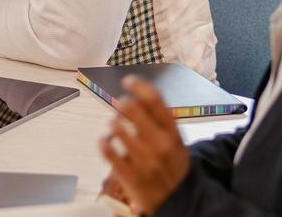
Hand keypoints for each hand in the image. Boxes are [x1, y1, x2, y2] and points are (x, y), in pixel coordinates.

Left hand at [100, 76, 190, 214]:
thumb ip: (161, 122)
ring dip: (113, 123)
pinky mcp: (128, 174)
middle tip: (120, 106)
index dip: (139, 85)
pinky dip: (103, 141)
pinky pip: (107, 149)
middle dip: (122, 103)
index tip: (128, 80)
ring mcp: (143, 160)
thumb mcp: (177, 143)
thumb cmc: (173, 167)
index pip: (155, 101)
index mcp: (173, 134)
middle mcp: (159, 145)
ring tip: (116, 127)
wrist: (178, 201)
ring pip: (116, 127)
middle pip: (132, 108)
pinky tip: (106, 141)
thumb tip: (138, 96)